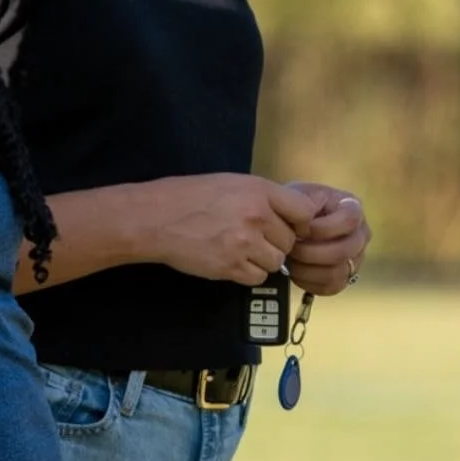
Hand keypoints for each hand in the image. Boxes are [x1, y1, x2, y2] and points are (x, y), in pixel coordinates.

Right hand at [136, 174, 318, 286]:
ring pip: (277, 262)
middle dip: (275, 242)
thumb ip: (261, 197)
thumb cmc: (188, 197)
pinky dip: (248, 273)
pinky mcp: (232, 267)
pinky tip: (231, 260)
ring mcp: (245, 243)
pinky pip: (258, 277)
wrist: (155, 218)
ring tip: (239, 250)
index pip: (304, 212)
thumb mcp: (230, 183)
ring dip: (262, 260)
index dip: (299, 222)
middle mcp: (257, 216)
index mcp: (258, 190)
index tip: (290, 227)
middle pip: (290, 241)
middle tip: (252, 238)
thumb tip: (287, 216)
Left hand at [284, 182, 371, 295]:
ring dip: (307, 269)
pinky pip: (331, 286)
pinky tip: (296, 271)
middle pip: (343, 251)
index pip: (349, 220)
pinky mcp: (346, 277)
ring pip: (337, 272)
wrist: (288, 224)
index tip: (299, 230)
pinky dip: (309, 281)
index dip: (322, 228)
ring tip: (290, 260)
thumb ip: (302, 205)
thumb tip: (304, 224)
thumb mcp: (297, 196)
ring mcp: (356, 258)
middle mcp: (361, 234)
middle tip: (289, 248)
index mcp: (352, 208)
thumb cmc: (294, 207)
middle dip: (310, 252)